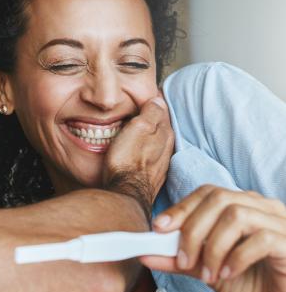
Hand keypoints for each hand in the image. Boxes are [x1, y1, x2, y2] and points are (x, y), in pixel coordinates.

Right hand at [103, 96, 173, 218]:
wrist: (125, 194)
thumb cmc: (127, 162)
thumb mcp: (138, 129)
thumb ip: (150, 112)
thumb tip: (158, 99)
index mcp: (165, 133)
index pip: (162, 110)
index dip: (152, 102)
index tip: (143, 97)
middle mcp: (167, 148)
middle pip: (161, 127)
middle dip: (152, 119)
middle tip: (139, 111)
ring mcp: (161, 164)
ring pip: (157, 143)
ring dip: (149, 136)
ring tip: (137, 130)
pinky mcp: (151, 177)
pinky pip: (150, 157)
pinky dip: (145, 151)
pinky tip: (137, 153)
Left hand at [141, 185, 285, 291]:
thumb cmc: (254, 289)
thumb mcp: (208, 272)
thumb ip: (180, 260)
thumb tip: (145, 254)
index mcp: (246, 207)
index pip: (209, 193)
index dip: (181, 208)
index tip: (159, 229)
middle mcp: (265, 209)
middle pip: (219, 199)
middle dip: (192, 229)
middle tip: (184, 261)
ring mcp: (282, 224)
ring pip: (237, 216)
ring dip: (213, 247)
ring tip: (209, 275)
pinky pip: (261, 240)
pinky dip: (236, 258)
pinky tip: (228, 275)